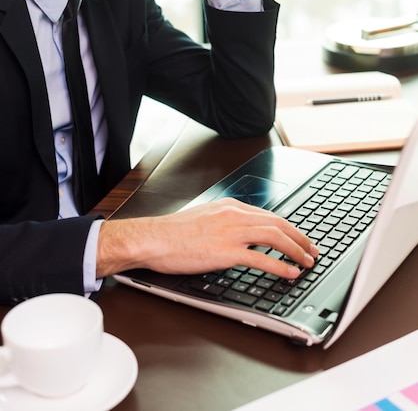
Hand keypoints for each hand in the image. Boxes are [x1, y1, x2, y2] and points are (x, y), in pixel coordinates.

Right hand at [97, 198, 319, 279]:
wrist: (153, 238)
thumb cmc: (173, 232)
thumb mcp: (204, 218)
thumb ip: (225, 222)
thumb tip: (241, 234)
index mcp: (229, 206)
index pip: (268, 215)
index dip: (289, 228)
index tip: (299, 237)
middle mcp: (234, 215)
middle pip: (277, 223)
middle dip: (300, 237)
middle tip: (313, 250)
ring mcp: (230, 232)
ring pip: (274, 237)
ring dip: (296, 250)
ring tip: (307, 261)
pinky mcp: (225, 251)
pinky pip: (260, 258)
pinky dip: (279, 266)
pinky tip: (289, 273)